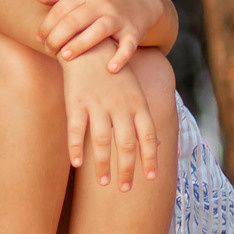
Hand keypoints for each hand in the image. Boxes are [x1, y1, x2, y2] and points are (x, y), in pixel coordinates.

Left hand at [32, 0, 162, 72]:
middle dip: (59, 36)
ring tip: (65, 57)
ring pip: (99, 30)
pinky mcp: (134, 32)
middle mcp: (103, 3)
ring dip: (81, 44)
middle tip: (49, 50)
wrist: (143, 1)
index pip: (62, 8)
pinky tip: (110, 69)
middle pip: (77, 19)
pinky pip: (128, 45)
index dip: (48, 24)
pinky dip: (120, 57)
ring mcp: (119, 18)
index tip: (39, 38)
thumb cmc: (104, 0)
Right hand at [59, 53, 159, 189]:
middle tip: (124, 189)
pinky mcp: (76, 102)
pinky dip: (75, 149)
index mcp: (137, 103)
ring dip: (103, 165)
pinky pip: (75, 130)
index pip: (148, 137)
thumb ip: (144, 119)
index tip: (151, 178)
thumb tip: (158, 145)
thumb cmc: (114, 72)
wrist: (89, 44)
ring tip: (105, 183)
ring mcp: (97, 104)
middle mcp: (120, 106)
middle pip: (125, 145)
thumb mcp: (135, 91)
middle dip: (127, 170)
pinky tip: (77, 164)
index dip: (150, 159)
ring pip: (100, 142)